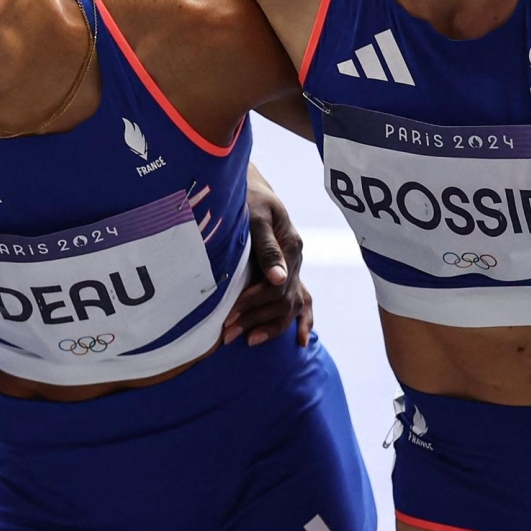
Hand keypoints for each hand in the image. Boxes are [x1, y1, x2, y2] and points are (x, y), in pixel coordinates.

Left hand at [224, 168, 311, 347]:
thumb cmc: (248, 198)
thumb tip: (278, 278)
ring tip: (246, 340)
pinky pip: (303, 302)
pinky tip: (301, 343)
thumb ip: (266, 246)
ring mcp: (295, 268)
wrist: (251, 188)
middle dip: (255, 319)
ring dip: (270, 326)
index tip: (228, 315)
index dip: (252, 303)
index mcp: (291, 246)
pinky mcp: (288, 272)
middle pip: (282, 300)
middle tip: (227, 334)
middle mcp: (296, 260)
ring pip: (291, 305)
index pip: (275, 286)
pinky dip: (303, 322)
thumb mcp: (256, 216)